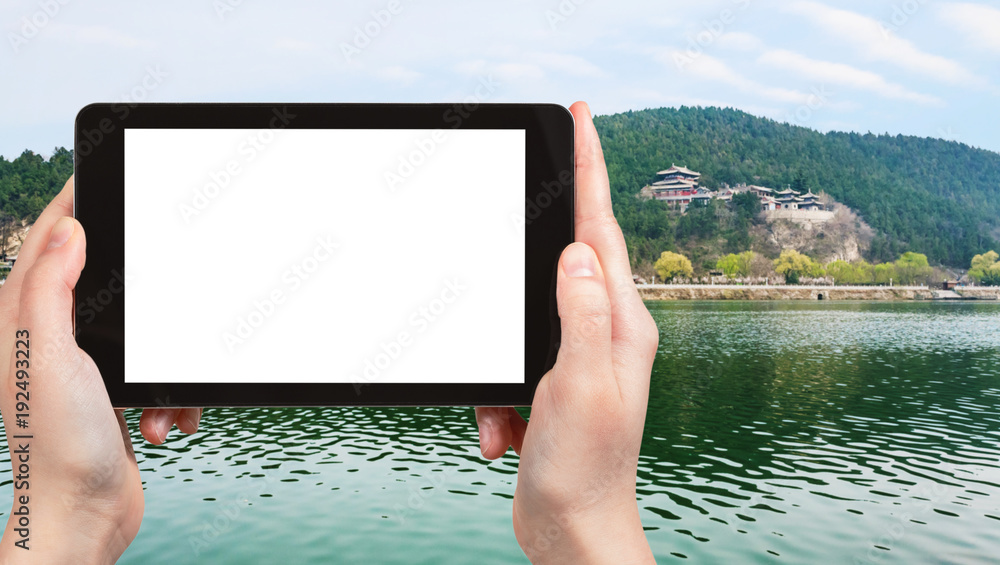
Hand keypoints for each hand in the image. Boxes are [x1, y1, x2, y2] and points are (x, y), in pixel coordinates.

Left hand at [0, 177, 200, 562]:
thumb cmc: (57, 446)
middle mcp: (50, 336)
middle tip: (165, 278)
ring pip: (144, 325)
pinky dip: (172, 393)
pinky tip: (163, 418)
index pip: (51, 238)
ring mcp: (84, 364)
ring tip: (157, 398)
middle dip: (145, 288)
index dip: (77, 200)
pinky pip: (159, 368)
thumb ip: (49, 289)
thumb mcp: (47, 356)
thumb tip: (67, 231)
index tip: (104, 170)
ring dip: (165, 359)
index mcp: (23, 318)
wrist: (84, 516)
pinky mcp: (115, 391)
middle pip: (105, 276)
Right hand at [475, 102, 658, 562]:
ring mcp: (577, 357)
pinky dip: (494, 398)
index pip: (602, 230)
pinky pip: (508, 365)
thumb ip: (580, 315)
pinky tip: (500, 435)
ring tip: (504, 419)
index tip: (583, 119)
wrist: (573, 532)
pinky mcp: (549, 383)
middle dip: (543, 233)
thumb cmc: (586, 469)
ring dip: (501, 362)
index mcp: (620, 324)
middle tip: (532, 186)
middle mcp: (605, 332)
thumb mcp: (579, 386)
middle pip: (568, 258)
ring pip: (525, 316)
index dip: (592, 170)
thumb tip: (577, 251)